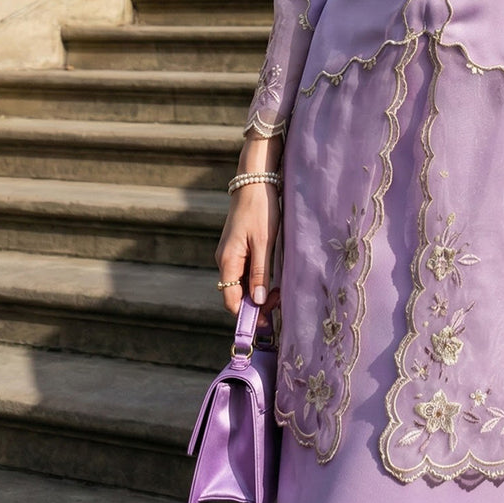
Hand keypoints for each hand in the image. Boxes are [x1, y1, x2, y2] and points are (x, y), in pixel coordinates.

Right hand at [215, 181, 281, 316]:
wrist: (255, 181)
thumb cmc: (260, 210)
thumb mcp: (264, 242)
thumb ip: (260, 272)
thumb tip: (257, 302)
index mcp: (228, 261)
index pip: (232, 300)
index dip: (247, 314)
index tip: (268, 321)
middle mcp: (225, 260)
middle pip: (235, 294)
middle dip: (254, 304)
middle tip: (278, 301)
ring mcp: (230, 254)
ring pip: (240, 283)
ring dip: (256, 292)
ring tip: (277, 292)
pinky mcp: (237, 247)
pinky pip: (244, 272)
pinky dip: (255, 280)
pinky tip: (270, 279)